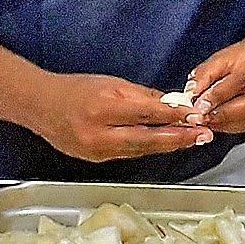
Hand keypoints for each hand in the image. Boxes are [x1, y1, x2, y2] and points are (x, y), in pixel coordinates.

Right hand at [28, 73, 209, 161]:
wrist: (41, 107)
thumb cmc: (75, 89)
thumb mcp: (110, 83)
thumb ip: (143, 96)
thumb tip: (172, 104)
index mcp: (103, 108)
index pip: (147, 114)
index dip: (174, 116)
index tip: (195, 116)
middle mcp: (100, 134)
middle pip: (148, 139)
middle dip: (179, 138)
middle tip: (203, 135)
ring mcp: (98, 150)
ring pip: (141, 150)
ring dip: (168, 145)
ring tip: (192, 140)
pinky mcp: (97, 160)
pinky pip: (130, 154)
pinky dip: (149, 148)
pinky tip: (166, 144)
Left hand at [189, 39, 244, 134]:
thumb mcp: (224, 56)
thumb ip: (206, 74)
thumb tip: (192, 94)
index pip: (243, 79)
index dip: (220, 94)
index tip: (200, 104)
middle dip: (224, 113)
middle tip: (202, 117)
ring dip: (226, 123)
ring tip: (207, 122)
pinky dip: (233, 127)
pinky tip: (219, 124)